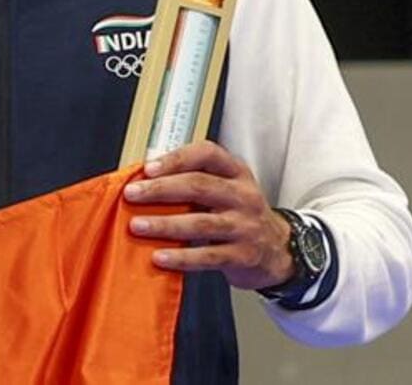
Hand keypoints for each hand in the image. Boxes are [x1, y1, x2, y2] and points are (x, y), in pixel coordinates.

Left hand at [123, 140, 294, 290]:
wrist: (279, 250)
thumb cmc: (239, 214)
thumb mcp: (226, 188)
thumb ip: (193, 181)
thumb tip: (143, 180)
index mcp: (236, 173)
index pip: (207, 154)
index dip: (176, 159)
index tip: (148, 167)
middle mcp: (243, 196)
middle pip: (199, 186)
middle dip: (161, 189)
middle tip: (132, 194)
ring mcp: (246, 226)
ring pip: (202, 222)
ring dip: (165, 224)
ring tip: (138, 225)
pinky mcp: (244, 256)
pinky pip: (209, 256)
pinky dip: (181, 257)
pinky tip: (160, 256)